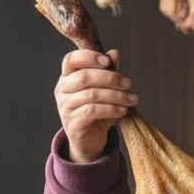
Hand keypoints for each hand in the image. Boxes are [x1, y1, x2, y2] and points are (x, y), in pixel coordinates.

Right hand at [54, 48, 138, 163]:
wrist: (90, 140)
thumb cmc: (97, 110)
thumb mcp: (105, 89)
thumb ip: (108, 70)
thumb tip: (115, 53)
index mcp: (67, 77)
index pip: (71, 59)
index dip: (89, 57)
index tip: (108, 61)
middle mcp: (62, 90)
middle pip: (84, 77)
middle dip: (110, 78)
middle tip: (128, 83)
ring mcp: (65, 107)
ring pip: (91, 95)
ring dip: (116, 96)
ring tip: (132, 100)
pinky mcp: (72, 123)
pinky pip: (92, 111)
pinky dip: (111, 109)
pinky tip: (123, 110)